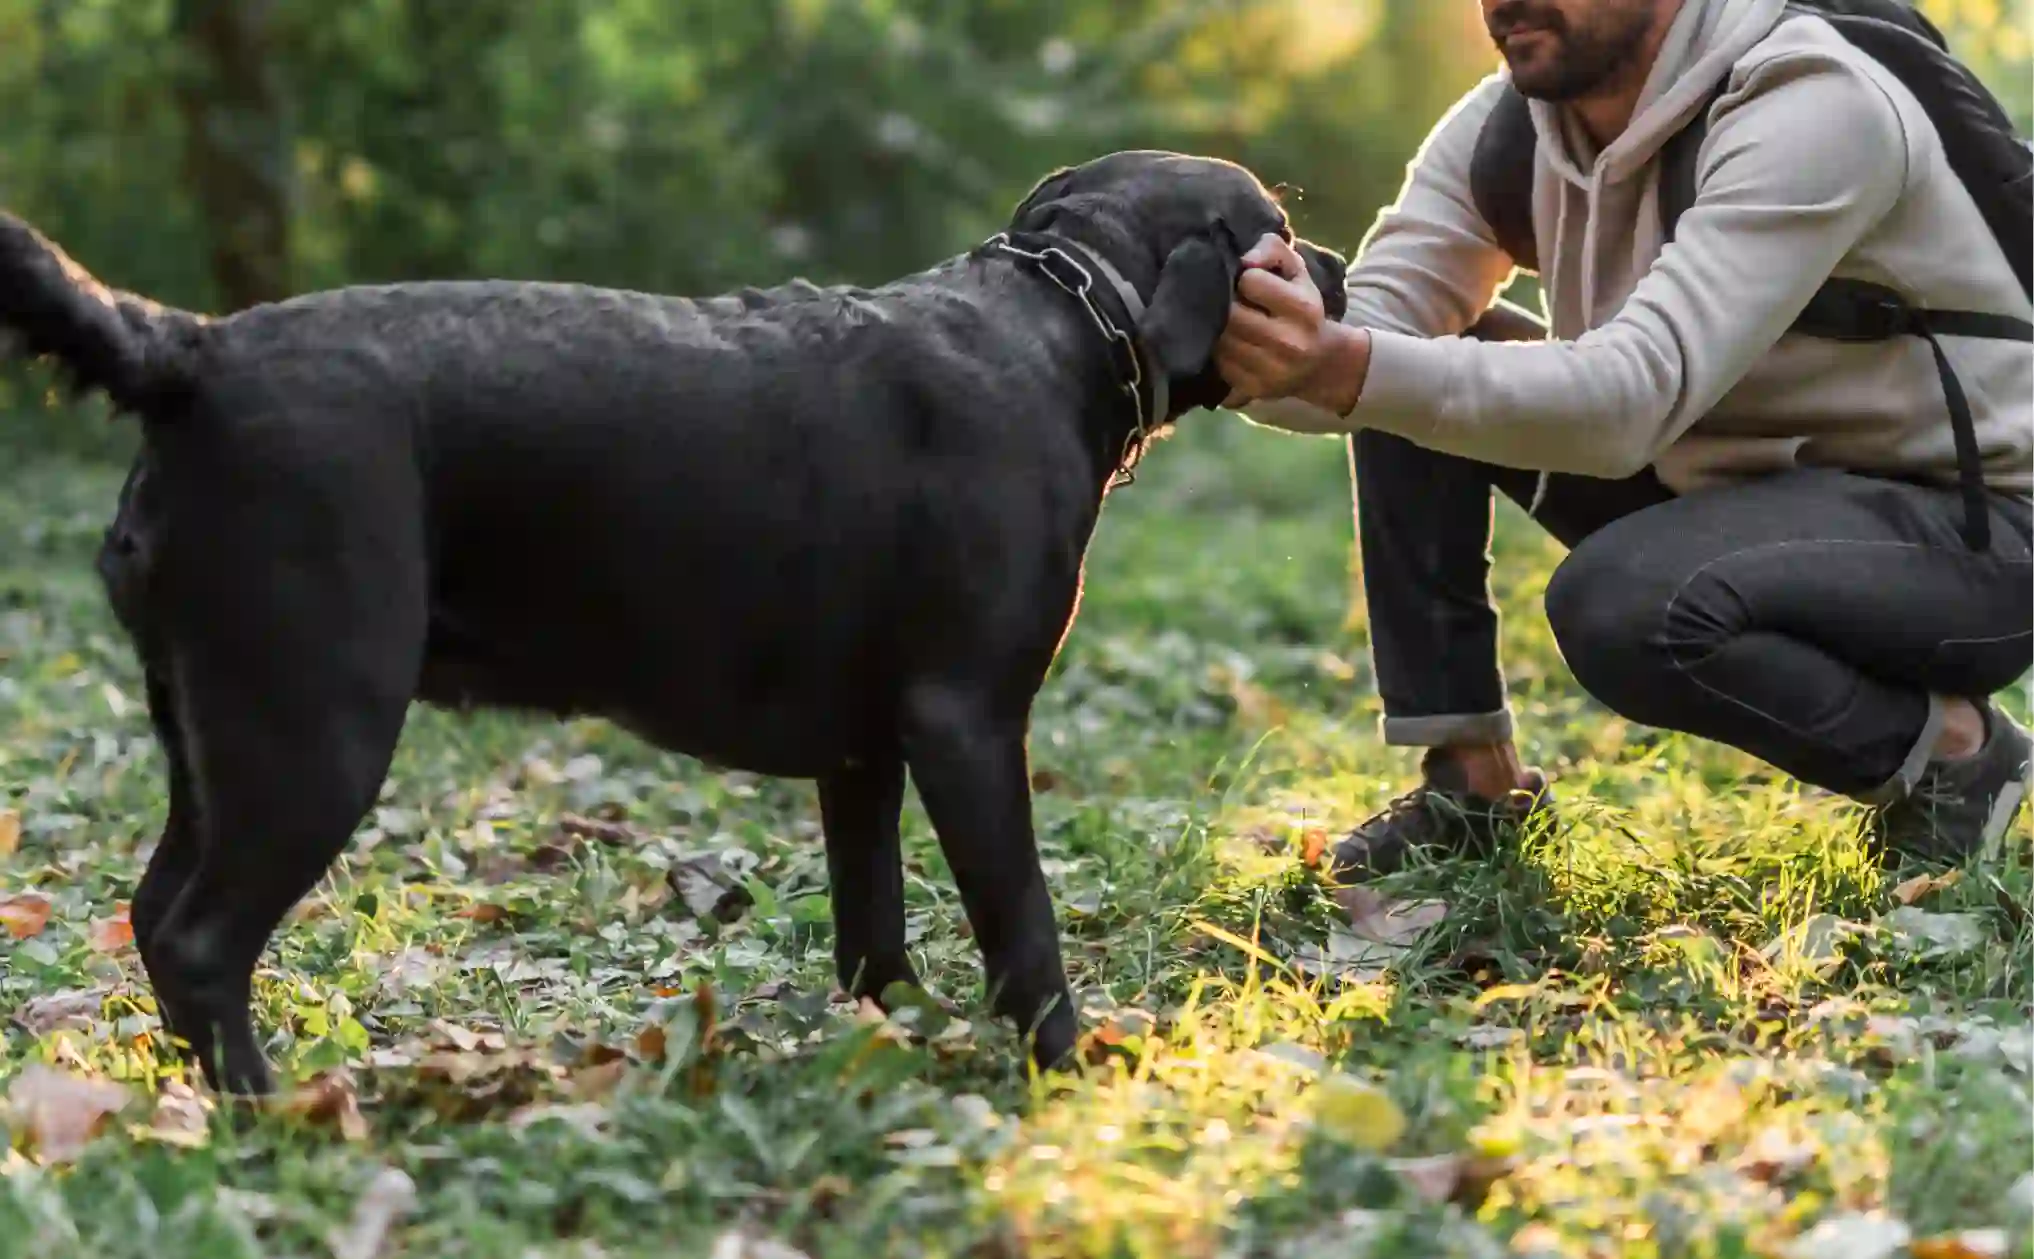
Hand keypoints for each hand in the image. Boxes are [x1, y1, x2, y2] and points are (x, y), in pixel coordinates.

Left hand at [1215, 234, 1367, 415]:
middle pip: (1231, 314)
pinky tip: (1233, 345)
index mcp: (1303, 309)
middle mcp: (1288, 343)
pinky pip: (1220, 363)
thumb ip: (1272, 250)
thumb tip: (1245, 260)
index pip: (1250, 282)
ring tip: (1232, 323)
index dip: (1246, 279)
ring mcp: (1271, 370)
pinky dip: (1221, 351)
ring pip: (1221, 339)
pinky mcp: (1254, 389)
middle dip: (1228, 304)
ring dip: (1220, 328)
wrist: (1321, 362)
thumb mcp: (1297, 271)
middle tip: (1233, 303)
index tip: (1252, 285)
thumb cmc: (1303, 307)